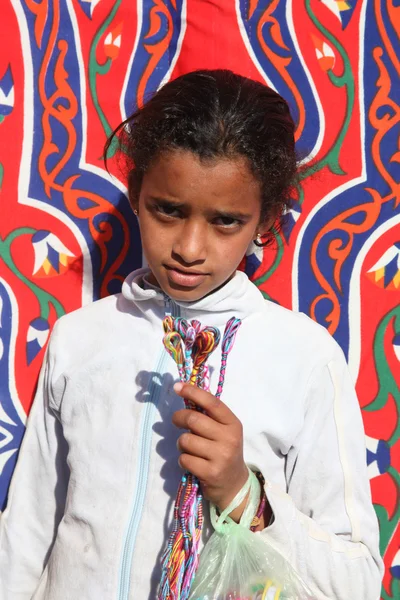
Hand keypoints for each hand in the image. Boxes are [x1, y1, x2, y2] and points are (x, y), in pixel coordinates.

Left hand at [172, 382, 248, 516]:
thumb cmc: (224, 451)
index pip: (212, 403)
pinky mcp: (211, 472)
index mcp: (233, 423)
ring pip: (186, 440)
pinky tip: (192, 463)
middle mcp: (229, 438)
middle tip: (176, 421)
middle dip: (179, 418)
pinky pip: (184, 459)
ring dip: (181, 444)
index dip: (193, 392)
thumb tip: (184, 392)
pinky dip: (183, 460)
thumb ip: (208, 416)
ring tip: (190, 449)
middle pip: (194, 420)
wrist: (234, 484)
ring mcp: (221, 456)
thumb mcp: (223, 431)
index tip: (177, 386)